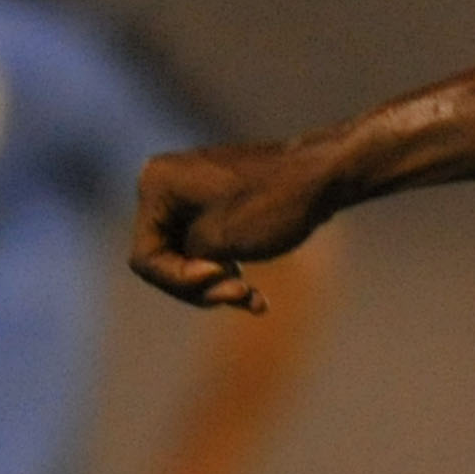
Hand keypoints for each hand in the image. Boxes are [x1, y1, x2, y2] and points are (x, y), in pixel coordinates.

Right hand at [133, 142, 335, 310]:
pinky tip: (255, 298)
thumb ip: (183, 260)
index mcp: (156, 185)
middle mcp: (167, 184)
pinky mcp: (219, 203)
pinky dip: (230, 269)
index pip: (145, 257)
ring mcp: (193, 193)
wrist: (328, 174)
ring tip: (252, 299)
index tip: (224, 277)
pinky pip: (211, 245)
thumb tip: (173, 266)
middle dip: (202, 285)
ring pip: (191, 257)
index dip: (179, 279)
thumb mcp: (217, 244)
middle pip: (166, 258)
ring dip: (219, 284)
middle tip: (240, 295)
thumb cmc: (273, 205)